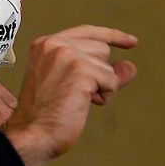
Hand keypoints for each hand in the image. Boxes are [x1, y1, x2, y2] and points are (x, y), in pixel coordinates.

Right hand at [3, 25, 137, 165]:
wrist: (33, 133)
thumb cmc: (46, 115)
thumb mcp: (72, 84)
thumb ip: (100, 71)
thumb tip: (130, 67)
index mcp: (45, 45)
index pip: (87, 32)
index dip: (112, 36)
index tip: (131, 42)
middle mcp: (54, 44)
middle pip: (102, 49)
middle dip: (99, 73)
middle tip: (77, 94)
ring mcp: (67, 55)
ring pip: (108, 67)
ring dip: (100, 88)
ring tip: (75, 100)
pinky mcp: (81, 69)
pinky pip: (112, 81)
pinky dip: (104, 96)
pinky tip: (82, 103)